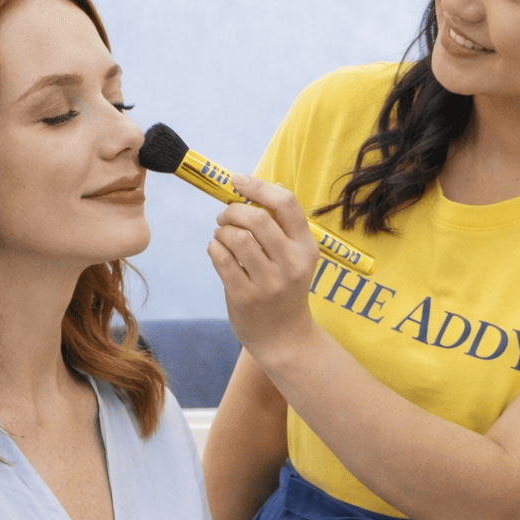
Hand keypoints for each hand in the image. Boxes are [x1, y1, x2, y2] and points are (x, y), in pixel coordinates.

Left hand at [207, 174, 319, 368]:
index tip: (237, 181)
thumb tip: (264, 185)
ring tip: (222, 236)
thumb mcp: (295, 258)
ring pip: (236, 238)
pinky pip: (221, 258)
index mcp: (306, 248)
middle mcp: (291, 264)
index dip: (258, 186)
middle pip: (257, 218)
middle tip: (225, 217)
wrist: (284, 338)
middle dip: (233, 211)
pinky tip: (217, 251)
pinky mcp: (245, 296)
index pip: (286, 203)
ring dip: (221, 231)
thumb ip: (282, 226)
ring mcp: (268, 283)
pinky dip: (214, 248)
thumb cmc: (284, 290)